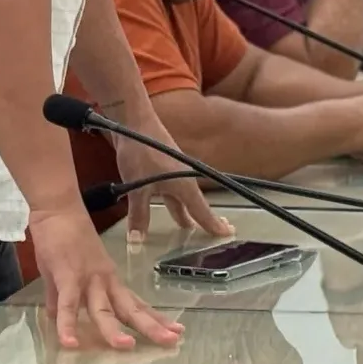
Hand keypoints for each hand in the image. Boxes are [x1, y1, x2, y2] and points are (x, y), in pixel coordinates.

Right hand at [25, 206, 184, 352]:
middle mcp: (105, 282)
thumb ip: (60, 296)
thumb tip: (53, 316)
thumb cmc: (63, 237)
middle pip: (131, 309)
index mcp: (109, 281)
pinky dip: (68, 324)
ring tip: (127, 347)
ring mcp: (87, 279)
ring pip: (103, 309)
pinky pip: (68, 305)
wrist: (58, 209)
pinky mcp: (67, 276)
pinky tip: (69, 343)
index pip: (137, 304)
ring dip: (113, 329)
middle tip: (172, 342)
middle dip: (151, 327)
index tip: (177, 331)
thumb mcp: (66, 272)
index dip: (156, 319)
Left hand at [109, 104, 229, 243]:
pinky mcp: (162, 168)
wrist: (134, 121)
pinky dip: (172, 203)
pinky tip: (166, 206)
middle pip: (196, 205)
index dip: (214, 225)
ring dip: (184, 213)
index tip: (229, 234)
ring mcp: (173, 172)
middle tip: (213, 234)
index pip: (203, 211)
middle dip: (203, 220)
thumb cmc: (141, 151)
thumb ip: (138, 215)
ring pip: (182, 199)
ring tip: (187, 227)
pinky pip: (171, 192)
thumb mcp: (137, 187)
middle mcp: (183, 179)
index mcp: (184, 185)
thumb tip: (136, 242)